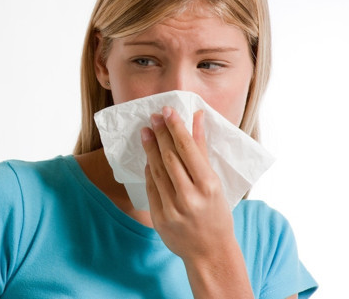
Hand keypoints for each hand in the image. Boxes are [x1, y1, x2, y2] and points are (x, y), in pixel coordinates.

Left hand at [141, 107, 253, 297]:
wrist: (209, 252)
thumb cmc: (217, 214)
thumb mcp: (216, 183)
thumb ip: (202, 150)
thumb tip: (197, 117)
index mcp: (208, 186)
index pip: (188, 150)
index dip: (176, 128)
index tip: (168, 111)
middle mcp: (189, 197)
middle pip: (170, 158)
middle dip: (161, 134)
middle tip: (154, 116)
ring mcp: (172, 208)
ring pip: (157, 170)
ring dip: (151, 148)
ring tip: (147, 131)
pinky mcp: (159, 217)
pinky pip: (151, 186)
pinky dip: (150, 170)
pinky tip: (148, 157)